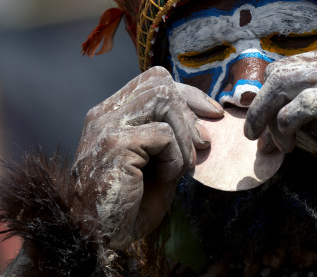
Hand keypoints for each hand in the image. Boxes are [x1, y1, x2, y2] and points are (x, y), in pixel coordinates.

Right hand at [71, 66, 222, 248]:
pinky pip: (162, 134)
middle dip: (190, 110)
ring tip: (182, 165)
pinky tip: (166, 178)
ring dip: (184, 134)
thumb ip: (174, 137)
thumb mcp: (160, 162)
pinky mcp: (113, 143)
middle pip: (159, 82)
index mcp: (113, 113)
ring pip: (162, 100)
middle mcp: (105, 113)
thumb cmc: (132, 202)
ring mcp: (106, 126)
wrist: (103, 236)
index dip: (189, 94)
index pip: (154, 81)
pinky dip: (175, 157)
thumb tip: (205, 122)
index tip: (213, 114)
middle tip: (202, 144)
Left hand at [244, 33, 316, 154]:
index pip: (289, 65)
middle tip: (253, 132)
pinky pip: (302, 106)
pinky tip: (289, 143)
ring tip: (263, 141)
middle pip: (279, 71)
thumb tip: (277, 116)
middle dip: (260, 104)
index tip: (264, 120)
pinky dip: (287, 126)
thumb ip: (312, 100)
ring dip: (265, 115)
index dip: (271, 94)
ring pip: (282, 83)